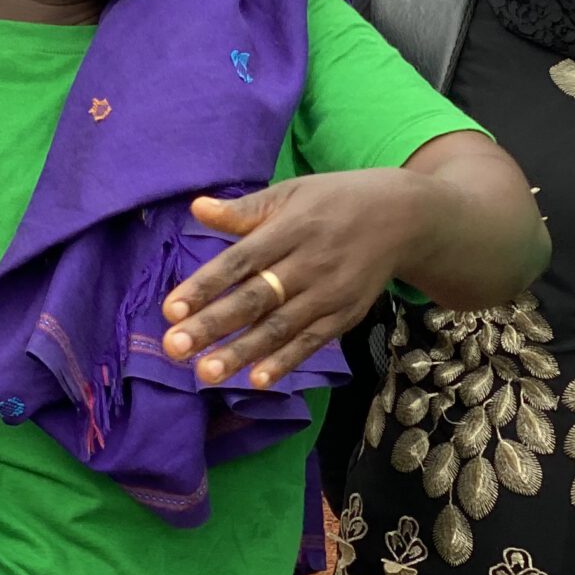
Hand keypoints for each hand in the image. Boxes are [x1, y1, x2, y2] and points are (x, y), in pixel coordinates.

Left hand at [160, 171, 435, 389]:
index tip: (171, 309)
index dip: (205, 285)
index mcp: (290, 229)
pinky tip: (258, 380)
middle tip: (175, 349)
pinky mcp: (344, 316)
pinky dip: (286, 362)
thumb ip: (244, 209)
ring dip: (242, 353)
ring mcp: (328, 294)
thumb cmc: (335, 202)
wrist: (404, 218)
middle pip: (255, 299)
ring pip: (280, 328)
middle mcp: (308, 264)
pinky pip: (310, 343)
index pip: (240, 261)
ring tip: (206, 374)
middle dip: (214, 325)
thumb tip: (196, 208)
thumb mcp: (292, 193)